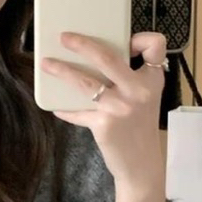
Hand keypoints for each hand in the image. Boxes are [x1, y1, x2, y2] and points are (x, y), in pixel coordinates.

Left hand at [40, 31, 167, 189]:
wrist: (141, 163)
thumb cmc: (139, 126)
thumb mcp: (144, 97)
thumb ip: (129, 77)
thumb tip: (95, 57)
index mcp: (151, 80)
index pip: (155, 45)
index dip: (142, 39)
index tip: (127, 40)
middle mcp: (138, 91)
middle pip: (107, 58)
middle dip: (81, 44)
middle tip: (64, 37)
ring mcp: (120, 108)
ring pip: (85, 82)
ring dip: (62, 71)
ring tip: (46, 64)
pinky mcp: (104, 125)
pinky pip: (78, 111)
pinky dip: (65, 108)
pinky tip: (57, 106)